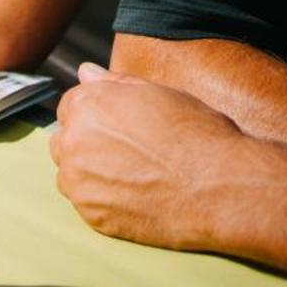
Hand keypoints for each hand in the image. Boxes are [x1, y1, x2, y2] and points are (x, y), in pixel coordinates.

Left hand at [49, 63, 250, 251]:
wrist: (222, 186)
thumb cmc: (197, 134)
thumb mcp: (158, 93)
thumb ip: (114, 82)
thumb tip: (84, 72)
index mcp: (86, 104)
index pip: (70, 107)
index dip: (97, 118)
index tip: (120, 130)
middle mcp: (73, 140)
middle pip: (64, 141)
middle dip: (87, 145)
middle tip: (128, 156)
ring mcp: (79, 180)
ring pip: (70, 175)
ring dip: (91, 174)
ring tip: (132, 178)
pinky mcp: (91, 214)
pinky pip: (85, 205)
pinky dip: (104, 202)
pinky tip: (135, 199)